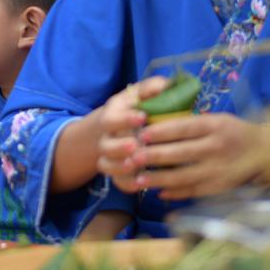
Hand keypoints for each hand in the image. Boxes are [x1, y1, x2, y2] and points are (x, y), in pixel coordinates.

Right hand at [95, 77, 163, 192]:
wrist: (120, 128)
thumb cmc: (138, 108)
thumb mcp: (143, 94)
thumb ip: (153, 88)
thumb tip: (165, 85)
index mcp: (112, 115)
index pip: (111, 118)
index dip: (124, 119)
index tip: (142, 117)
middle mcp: (107, 136)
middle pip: (105, 145)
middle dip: (119, 147)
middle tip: (136, 145)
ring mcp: (110, 156)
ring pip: (106, 165)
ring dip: (120, 167)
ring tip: (136, 165)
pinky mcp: (117, 172)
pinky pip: (117, 182)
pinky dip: (127, 184)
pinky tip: (141, 184)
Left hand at [131, 113, 269, 200]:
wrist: (267, 153)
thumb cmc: (234, 132)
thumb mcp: (216, 119)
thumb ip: (191, 124)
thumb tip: (155, 126)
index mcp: (214, 126)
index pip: (183, 128)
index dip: (160, 132)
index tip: (141, 134)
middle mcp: (216, 148)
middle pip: (179, 153)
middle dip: (153, 156)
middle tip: (132, 158)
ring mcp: (219, 169)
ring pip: (183, 176)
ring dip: (158, 179)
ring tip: (138, 179)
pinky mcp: (220, 186)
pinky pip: (194, 191)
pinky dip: (176, 193)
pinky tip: (159, 192)